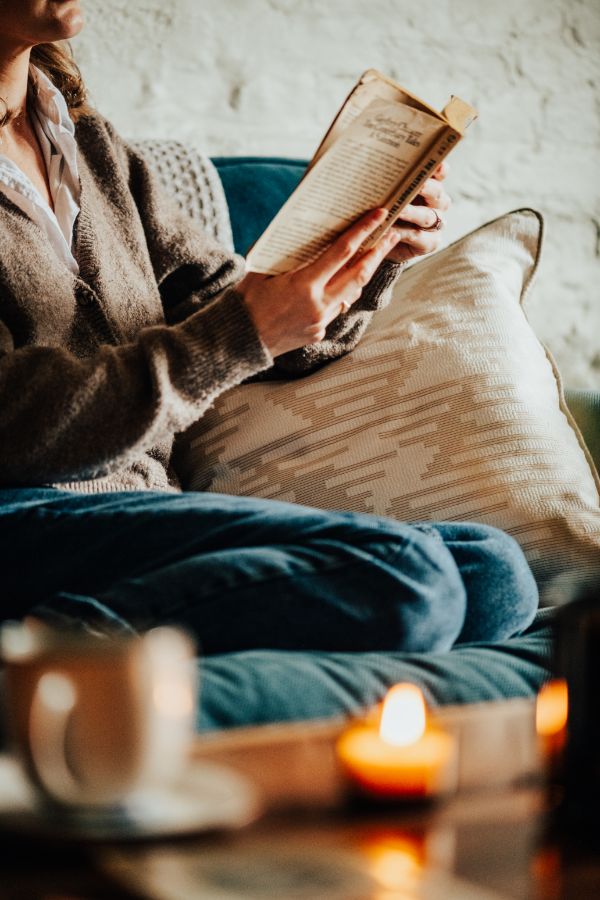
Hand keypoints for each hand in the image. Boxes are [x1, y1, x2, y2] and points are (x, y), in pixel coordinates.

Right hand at [237, 208, 401, 356]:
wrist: (238, 341)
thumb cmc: (246, 301)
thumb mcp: (262, 270)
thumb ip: (286, 253)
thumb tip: (302, 228)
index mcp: (304, 285)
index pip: (342, 252)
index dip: (363, 231)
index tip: (379, 216)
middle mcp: (318, 305)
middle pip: (359, 274)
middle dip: (377, 252)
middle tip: (392, 234)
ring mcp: (320, 321)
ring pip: (352, 293)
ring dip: (365, 272)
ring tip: (375, 255)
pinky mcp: (319, 333)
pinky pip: (336, 309)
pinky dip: (342, 293)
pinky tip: (344, 282)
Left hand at [385, 161, 450, 263]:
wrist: (383, 241)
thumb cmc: (385, 212)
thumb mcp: (387, 195)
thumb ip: (388, 183)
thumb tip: (374, 166)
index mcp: (431, 185)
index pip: (440, 173)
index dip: (439, 168)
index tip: (435, 163)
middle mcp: (437, 203)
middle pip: (437, 192)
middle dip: (425, 187)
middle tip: (413, 184)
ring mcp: (436, 224)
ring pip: (428, 216)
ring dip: (412, 213)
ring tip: (398, 211)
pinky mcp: (430, 243)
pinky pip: (418, 236)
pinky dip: (402, 233)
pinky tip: (389, 230)